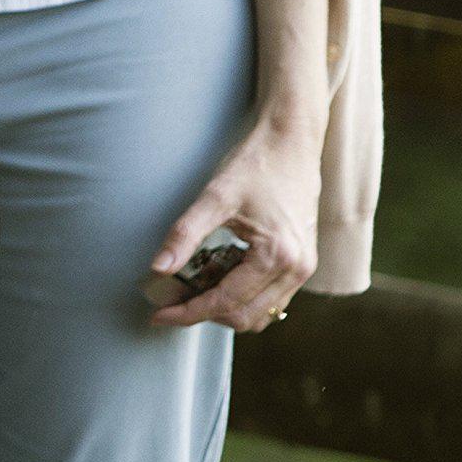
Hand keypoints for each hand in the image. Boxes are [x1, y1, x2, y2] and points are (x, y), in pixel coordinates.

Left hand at [148, 110, 319, 331]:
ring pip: (261, 313)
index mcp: (278, 255)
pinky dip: (243, 299)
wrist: (291, 144)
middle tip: (168, 303)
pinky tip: (216, 281)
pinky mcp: (302, 263)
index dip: (188, 312)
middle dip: (204, 314)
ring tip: (189, 293)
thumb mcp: (214, 197)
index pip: (226, 302)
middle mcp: (297, 269)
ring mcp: (304, 268)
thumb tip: (157, 268)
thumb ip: (185, 234)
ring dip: (224, 311)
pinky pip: (272, 298)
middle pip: (245, 316)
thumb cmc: (255, 166)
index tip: (157, 315)